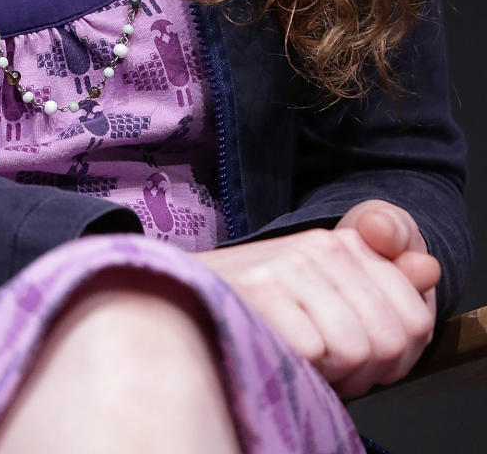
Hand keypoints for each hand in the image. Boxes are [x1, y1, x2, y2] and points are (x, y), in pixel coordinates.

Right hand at [193, 200, 439, 397]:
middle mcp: (323, 246)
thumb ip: (390, 281)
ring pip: (353, 348)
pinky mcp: (261, 287)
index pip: (414, 319)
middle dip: (362, 371)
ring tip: (300, 355)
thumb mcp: (334, 288)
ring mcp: (290, 263)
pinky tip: (278, 348)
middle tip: (325, 362)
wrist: (186, 293)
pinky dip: (298, 364)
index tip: (359, 354)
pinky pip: (313, 351)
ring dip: (329, 371)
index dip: (393, 357)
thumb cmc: (267, 301)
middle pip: (387, 340)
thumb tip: (428, 269)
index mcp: (349, 244)